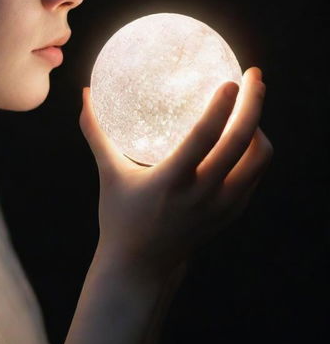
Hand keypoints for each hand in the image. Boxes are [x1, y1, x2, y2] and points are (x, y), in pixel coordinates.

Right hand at [79, 67, 273, 283]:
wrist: (141, 267)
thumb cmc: (120, 216)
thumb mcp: (108, 174)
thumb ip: (96, 132)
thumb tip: (86, 94)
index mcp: (171, 181)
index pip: (205, 138)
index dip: (222, 107)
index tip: (232, 80)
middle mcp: (202, 194)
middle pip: (243, 143)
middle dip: (255, 104)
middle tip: (256, 76)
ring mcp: (222, 207)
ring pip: (258, 160)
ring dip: (259, 128)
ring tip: (249, 105)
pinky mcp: (232, 214)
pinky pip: (254, 175)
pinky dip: (254, 151)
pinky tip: (243, 136)